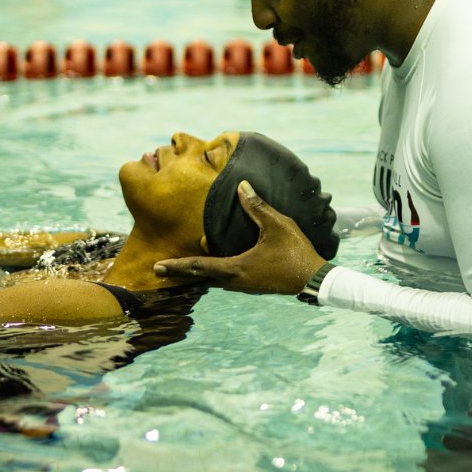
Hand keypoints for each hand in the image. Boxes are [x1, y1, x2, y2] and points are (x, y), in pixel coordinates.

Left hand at [153, 180, 326, 294]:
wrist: (314, 279)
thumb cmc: (296, 252)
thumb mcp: (277, 225)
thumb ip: (257, 206)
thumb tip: (242, 186)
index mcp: (236, 268)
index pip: (199, 266)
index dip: (177, 265)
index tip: (157, 266)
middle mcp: (234, 281)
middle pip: (199, 277)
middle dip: (179, 272)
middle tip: (157, 269)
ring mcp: (242, 285)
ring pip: (210, 280)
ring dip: (193, 274)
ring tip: (176, 269)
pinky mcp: (250, 285)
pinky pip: (221, 280)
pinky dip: (207, 275)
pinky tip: (206, 269)